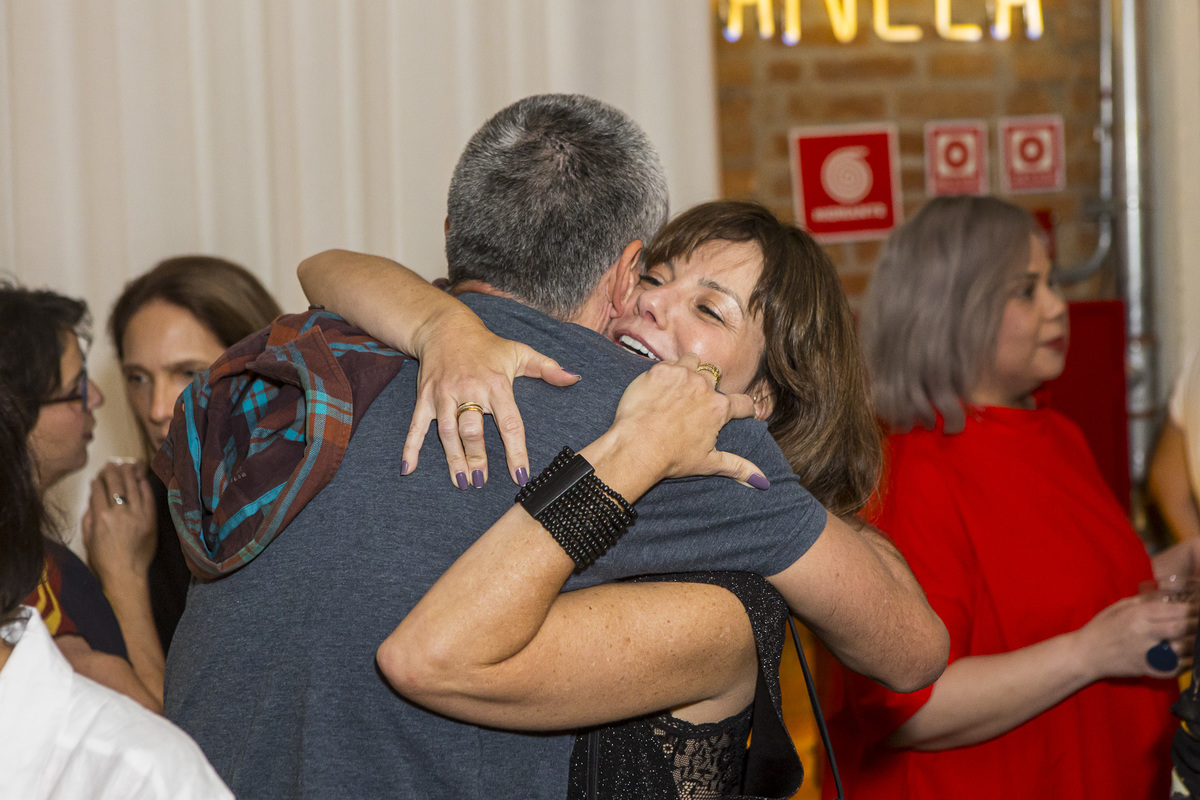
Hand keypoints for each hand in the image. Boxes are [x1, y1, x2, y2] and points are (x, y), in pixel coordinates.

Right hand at [82, 461, 157, 581]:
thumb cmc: (103, 560)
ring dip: (129, 472)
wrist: (126, 574)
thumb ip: (89, 517)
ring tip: (127, 463)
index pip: (98, 489)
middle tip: (112, 463)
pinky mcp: (150, 518)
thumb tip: (92, 499)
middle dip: (112, 470)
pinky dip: (144, 485)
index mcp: (100, 516)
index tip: (97, 477)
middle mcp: (119, 512)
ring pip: (133, 485)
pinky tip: (141, 478)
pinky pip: (148, 496)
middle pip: (116, 482)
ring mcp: (137, 514)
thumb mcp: (88, 538)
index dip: (98, 480)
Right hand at [404, 310, 578, 488]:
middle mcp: (469, 391)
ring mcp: (444, 395)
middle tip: (481, 482)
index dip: (516, 452)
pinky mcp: (425, 397)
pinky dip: (411, 447)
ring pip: (447, 433)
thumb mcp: (519, 352)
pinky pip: (416, 425)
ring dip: (453, 459)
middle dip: (477, 458)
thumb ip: (547, 367)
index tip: (520, 475)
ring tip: (462, 482)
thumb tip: (574, 377)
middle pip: (473, 430)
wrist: (446, 328)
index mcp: (496, 385)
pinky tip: (409, 468)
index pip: (510, 424)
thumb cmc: (487, 345)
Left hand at [607, 354, 764, 485]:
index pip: (743, 402)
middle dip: (707, 387)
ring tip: (677, 388)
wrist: (635, 447)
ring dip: (689, 370)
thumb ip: (738, 467)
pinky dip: (666, 372)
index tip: (741, 412)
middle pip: (714, 376)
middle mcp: (704, 386)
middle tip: (691, 403)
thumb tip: (762, 481)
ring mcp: (681, 375)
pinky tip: (658, 388)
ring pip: (693, 361)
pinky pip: (669, 363)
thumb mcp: (708, 463)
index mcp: (719, 408)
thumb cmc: (671, 458)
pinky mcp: (659, 370)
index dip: (744, 409)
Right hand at [1074, 594, 1197, 679]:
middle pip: (1182, 627)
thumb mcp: (1117, 608)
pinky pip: (1173, 668)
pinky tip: (1189, 659)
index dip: (1191, 609)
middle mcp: (1145, 632)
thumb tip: (1164, 597)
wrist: (1085, 654)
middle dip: (1195, 624)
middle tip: (1198, 623)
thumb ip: (1141, 602)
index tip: (1197, 608)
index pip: (1174, 610)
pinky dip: (1184, 664)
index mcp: (1138, 615)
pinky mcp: (1147, 668)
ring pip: (1182, 648)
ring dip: (1192, 644)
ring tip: (1196, 640)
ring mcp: (1147, 652)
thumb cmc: (1100, 628)